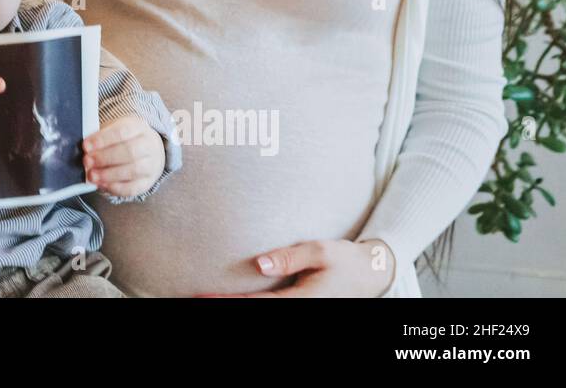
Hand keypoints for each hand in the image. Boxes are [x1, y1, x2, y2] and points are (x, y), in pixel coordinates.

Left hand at [83, 116, 164, 197]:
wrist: (149, 150)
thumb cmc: (125, 139)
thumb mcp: (114, 129)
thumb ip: (100, 138)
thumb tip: (85, 149)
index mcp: (138, 127)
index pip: (122, 131)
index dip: (103, 139)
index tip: (86, 146)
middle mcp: (148, 145)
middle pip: (129, 151)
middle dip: (105, 158)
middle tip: (87, 161)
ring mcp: (151, 165)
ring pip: (133, 170)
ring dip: (109, 174)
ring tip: (92, 175)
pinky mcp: (147, 182)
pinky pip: (133, 188)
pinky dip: (116, 188)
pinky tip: (102, 185)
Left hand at [195, 239, 397, 296]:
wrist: (372, 276)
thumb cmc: (345, 260)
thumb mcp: (321, 251)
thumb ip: (290, 257)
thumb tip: (259, 264)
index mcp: (304, 300)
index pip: (258, 305)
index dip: (229, 302)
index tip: (202, 296)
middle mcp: (302, 311)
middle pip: (258, 313)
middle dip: (226, 307)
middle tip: (193, 298)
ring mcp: (303, 313)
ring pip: (265, 314)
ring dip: (237, 307)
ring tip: (207, 299)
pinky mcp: (301, 310)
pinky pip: (272, 311)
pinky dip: (252, 305)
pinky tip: (233, 300)